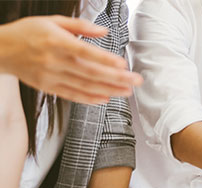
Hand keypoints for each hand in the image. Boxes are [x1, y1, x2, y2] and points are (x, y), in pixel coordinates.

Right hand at [0, 15, 142, 103]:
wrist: (1, 50)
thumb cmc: (28, 33)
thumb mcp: (52, 21)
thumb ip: (80, 26)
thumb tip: (104, 31)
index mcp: (57, 42)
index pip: (85, 53)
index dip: (105, 60)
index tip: (123, 64)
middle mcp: (54, 61)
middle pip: (90, 72)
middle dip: (116, 78)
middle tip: (135, 81)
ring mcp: (51, 76)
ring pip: (84, 86)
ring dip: (108, 90)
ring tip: (126, 92)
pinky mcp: (48, 87)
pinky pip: (72, 95)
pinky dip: (90, 98)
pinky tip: (105, 99)